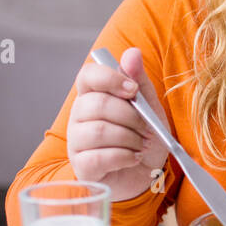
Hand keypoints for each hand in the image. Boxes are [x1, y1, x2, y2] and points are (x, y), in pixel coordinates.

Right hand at [66, 46, 168, 200]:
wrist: (146, 172)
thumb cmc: (144, 136)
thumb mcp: (148, 106)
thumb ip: (139, 81)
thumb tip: (132, 53)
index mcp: (93, 96)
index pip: (88, 75)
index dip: (110, 79)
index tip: (132, 91)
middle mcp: (79, 116)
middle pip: (96, 104)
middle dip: (130, 116)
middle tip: (147, 128)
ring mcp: (77, 142)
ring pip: (97, 131)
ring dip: (129, 138)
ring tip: (142, 144)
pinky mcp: (82, 166)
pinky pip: (98, 157)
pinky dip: (123, 157)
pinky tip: (132, 158)